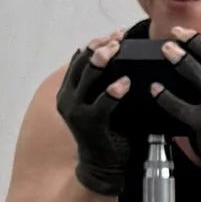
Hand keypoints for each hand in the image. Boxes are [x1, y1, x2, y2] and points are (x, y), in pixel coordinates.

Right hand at [55, 35, 134, 196]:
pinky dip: (112, 91)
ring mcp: (75, 110)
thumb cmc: (112, 133)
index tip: (118, 34)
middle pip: (82, 63)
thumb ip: (112, 84)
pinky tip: (125, 83)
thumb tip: (132, 61)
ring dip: (102, 61)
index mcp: (71, 89)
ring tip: (117, 48)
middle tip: (119, 37)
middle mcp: (68, 97)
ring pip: (86, 78)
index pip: (80, 58)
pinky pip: (100, 104)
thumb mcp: (108, 104)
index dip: (97, 43)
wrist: (105, 167)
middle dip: (101, 46)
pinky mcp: (89, 124)